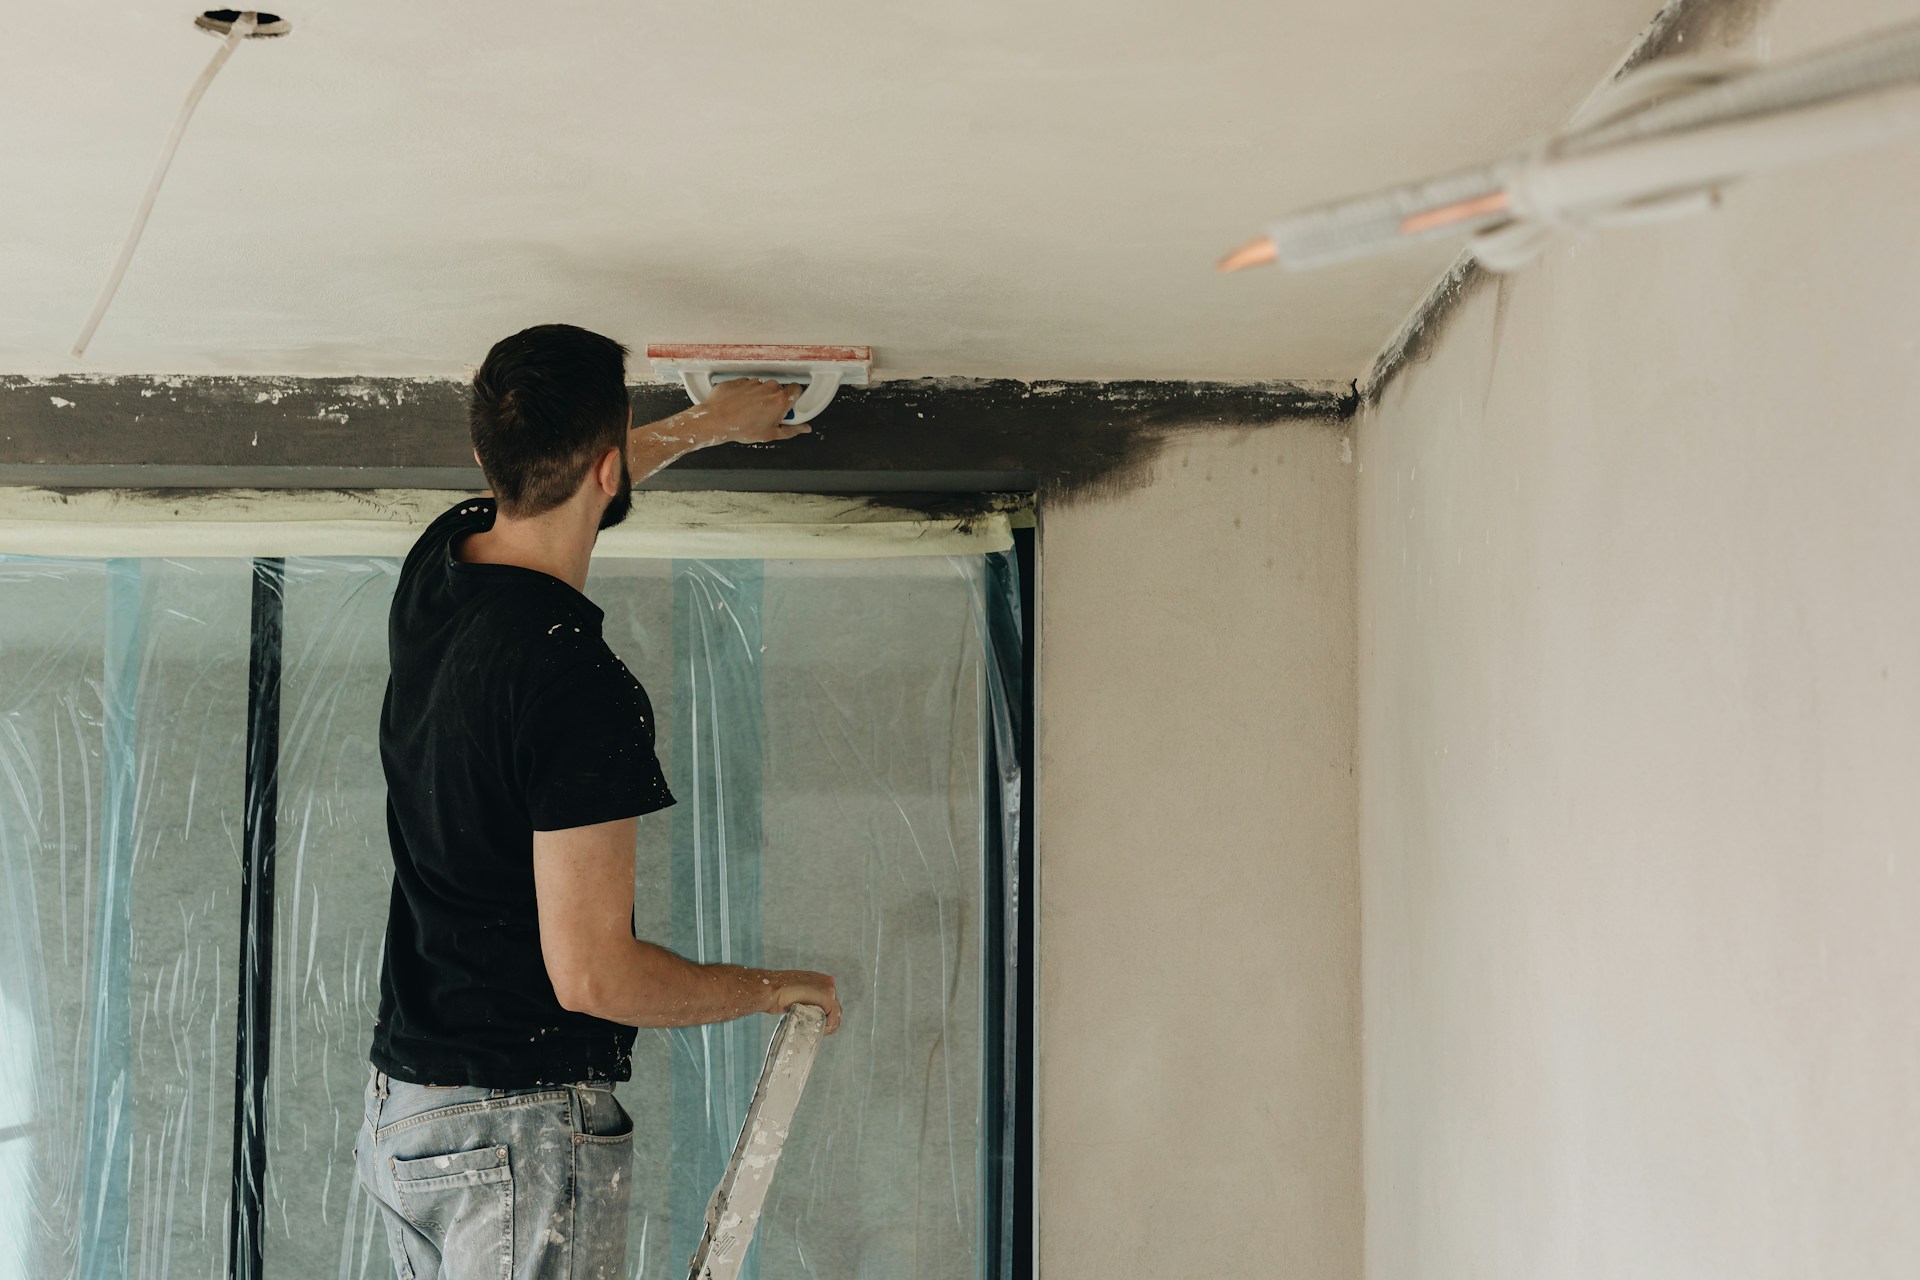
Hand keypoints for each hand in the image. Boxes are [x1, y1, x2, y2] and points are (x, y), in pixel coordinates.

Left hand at [695, 378, 810, 444]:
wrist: (716, 420)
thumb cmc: (741, 428)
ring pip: (762, 388)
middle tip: (768, 415)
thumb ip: (791, 430)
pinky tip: (739, 406)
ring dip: (760, 397)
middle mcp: (768, 387)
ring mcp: (753, 383)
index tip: (792, 406)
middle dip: (775, 400)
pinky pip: (747, 386)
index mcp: (780, 400)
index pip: (798, 389)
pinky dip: (745, 394)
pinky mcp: (740, 381)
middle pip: (779, 390)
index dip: (796, 397)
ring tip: (750, 412)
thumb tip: (803, 428)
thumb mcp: (770, 434)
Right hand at [765, 969, 841, 1033]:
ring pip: (837, 1014)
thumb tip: (809, 1014)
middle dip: (829, 1022)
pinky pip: (833, 1017)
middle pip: (836, 1009)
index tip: (817, 1025)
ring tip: (817, 1032)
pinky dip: (828, 1026)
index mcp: (821, 980)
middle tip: (817, 1031)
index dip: (827, 1017)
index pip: (832, 1002)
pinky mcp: (827, 997)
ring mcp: (828, 989)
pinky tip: (819, 1030)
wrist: (771, 990)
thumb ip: (806, 1000)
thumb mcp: (795, 994)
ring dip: (828, 1026)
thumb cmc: (778, 993)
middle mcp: (828, 982)